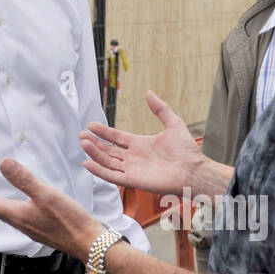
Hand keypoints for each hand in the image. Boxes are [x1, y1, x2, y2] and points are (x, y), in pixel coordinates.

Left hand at [0, 158, 104, 260]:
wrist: (90, 243)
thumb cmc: (69, 220)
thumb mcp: (46, 194)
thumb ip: (24, 180)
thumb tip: (3, 164)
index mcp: (19, 215)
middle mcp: (24, 225)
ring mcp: (35, 230)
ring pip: (12, 218)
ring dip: (1, 209)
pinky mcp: (46, 232)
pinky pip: (25, 221)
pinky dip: (17, 213)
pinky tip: (25, 211)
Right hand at [80, 90, 205, 196]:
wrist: (193, 169)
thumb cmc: (186, 151)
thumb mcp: (173, 123)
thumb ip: (160, 108)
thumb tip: (149, 93)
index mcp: (139, 144)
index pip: (116, 138)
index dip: (103, 132)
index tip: (90, 125)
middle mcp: (133, 157)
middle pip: (108, 150)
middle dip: (94, 143)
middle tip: (81, 135)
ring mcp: (131, 169)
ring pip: (107, 161)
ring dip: (94, 153)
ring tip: (83, 143)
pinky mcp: (132, 180)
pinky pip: (111, 175)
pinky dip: (98, 170)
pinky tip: (87, 162)